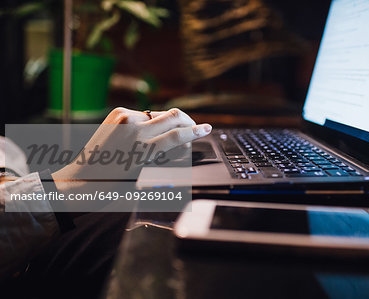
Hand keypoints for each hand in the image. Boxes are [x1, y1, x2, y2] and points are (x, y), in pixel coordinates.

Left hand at [52, 107, 211, 193]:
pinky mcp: (117, 113)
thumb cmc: (112, 185)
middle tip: (196, 127)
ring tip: (170, 135)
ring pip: (159, 114)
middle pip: (173, 116)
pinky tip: (148, 133)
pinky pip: (143, 114)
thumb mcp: (143, 175)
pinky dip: (151, 122)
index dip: (196, 132)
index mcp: (141, 149)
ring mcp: (124, 118)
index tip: (208, 128)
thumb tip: (181, 144)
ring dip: (168, 123)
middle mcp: (134, 129)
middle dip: (188, 122)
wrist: (80, 179)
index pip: (178, 135)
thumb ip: (164, 157)